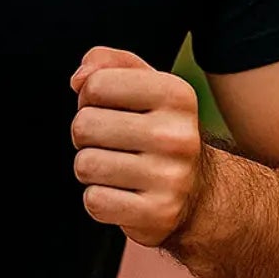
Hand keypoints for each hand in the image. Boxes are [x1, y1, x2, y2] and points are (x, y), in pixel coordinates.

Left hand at [69, 45, 201, 247]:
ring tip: (118, 168)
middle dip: (86, 135)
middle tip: (111, 142)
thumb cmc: (159, 130)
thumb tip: (79, 78)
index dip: (89, 97)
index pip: (96, 85)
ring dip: (91, 168)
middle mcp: (177, 135)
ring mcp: (171, 177)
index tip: (109, 109)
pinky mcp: (158, 213)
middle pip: (84, 125)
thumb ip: (108, 63)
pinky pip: (95, 201)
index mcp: (176, 94)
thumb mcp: (144, 85)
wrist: (199, 193)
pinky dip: (99, 199)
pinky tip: (123, 194)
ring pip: (85, 165)